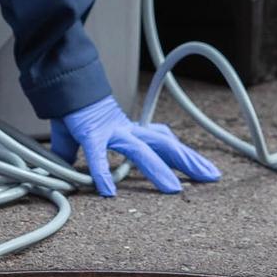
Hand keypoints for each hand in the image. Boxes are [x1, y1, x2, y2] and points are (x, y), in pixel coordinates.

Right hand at [50, 96, 220, 195]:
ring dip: (159, 171)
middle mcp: (127, 130)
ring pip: (142, 151)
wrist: (63, 84)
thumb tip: (76, 177)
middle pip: (165, 146)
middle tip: (212, 177)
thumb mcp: (87, 139)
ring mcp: (112, 132)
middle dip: (189, 161)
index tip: (203, 169)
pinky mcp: (90, 134)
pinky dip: (103, 173)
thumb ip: (89, 160)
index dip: (184, 155)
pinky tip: (109, 192)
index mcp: (130, 131)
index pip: (164, 142)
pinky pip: (98, 156)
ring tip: (175, 190)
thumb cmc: (75, 111)